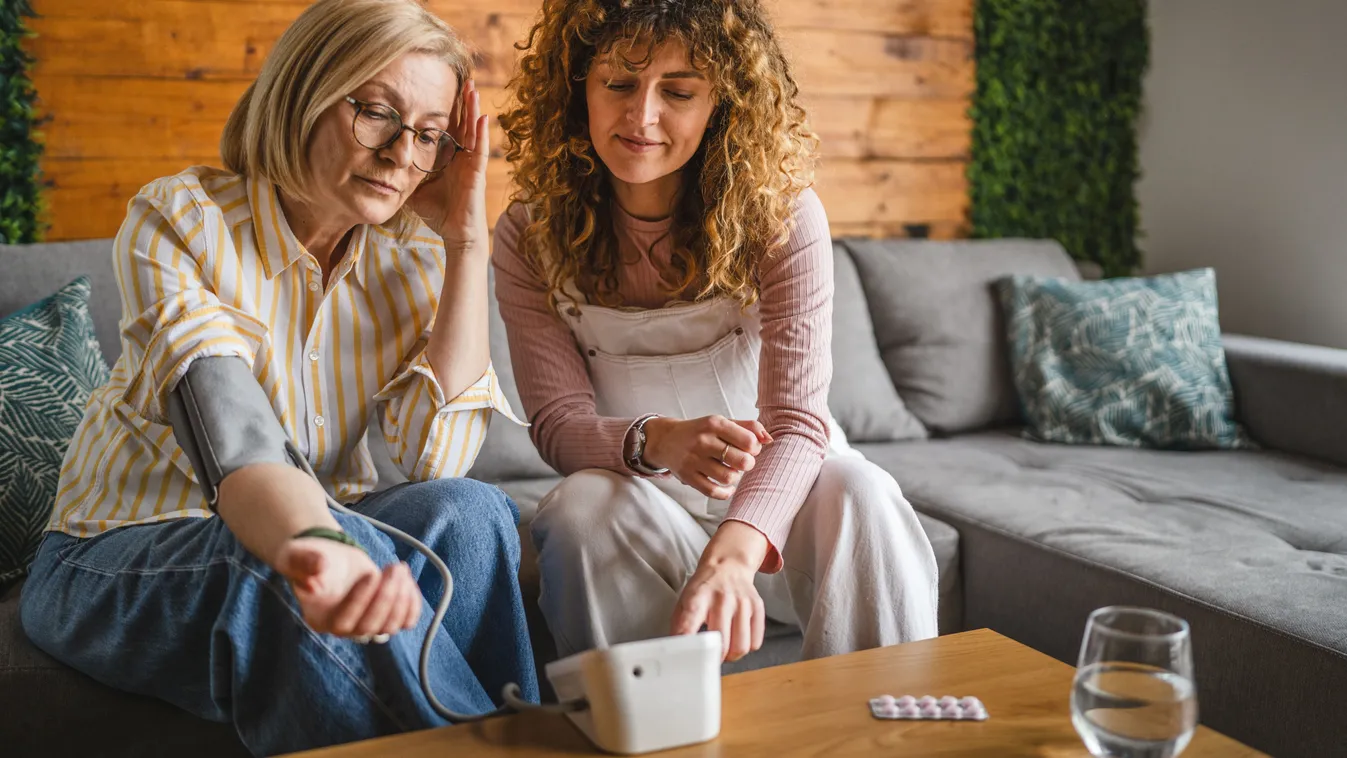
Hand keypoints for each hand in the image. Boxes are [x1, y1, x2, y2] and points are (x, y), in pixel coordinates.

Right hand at [275, 537, 421, 639]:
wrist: (327, 556)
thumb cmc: (308, 557)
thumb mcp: (297, 555)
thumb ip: (303, 562)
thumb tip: (317, 569)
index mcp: (320, 619)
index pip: (343, 622)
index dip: (360, 601)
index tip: (371, 574)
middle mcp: (343, 629)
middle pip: (369, 628)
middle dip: (386, 598)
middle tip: (394, 568)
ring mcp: (366, 624)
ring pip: (390, 627)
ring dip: (401, 600)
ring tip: (400, 569)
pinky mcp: (385, 614)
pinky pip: (405, 621)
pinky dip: (413, 605)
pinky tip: (408, 581)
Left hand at [408, 77, 489, 255]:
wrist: (455, 233)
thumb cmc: (437, 213)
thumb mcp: (413, 187)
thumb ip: (402, 173)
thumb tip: (379, 164)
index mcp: (448, 157)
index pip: (447, 127)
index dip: (446, 109)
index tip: (440, 89)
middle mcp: (462, 156)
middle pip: (462, 122)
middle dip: (462, 101)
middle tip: (461, 78)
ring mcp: (471, 163)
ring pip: (473, 130)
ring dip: (473, 109)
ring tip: (472, 88)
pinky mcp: (478, 172)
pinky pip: (481, 148)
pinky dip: (482, 132)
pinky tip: (483, 116)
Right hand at [642, 415, 771, 498]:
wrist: (665, 440)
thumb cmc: (700, 431)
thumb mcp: (722, 422)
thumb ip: (748, 427)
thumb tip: (769, 439)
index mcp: (715, 424)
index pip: (749, 441)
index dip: (755, 448)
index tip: (748, 448)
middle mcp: (704, 441)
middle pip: (742, 461)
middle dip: (747, 464)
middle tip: (741, 461)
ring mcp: (694, 460)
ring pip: (729, 478)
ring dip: (735, 477)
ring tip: (730, 470)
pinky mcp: (688, 477)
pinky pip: (714, 492)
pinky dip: (725, 492)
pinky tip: (726, 486)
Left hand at [670, 521, 769, 660]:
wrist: (728, 564)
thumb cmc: (704, 588)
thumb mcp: (684, 600)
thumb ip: (680, 625)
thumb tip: (677, 650)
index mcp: (698, 597)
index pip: (689, 628)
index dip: (688, 648)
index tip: (688, 660)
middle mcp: (722, 599)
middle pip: (721, 644)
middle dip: (714, 658)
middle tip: (710, 657)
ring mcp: (742, 603)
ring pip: (741, 647)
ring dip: (731, 657)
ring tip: (725, 651)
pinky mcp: (757, 607)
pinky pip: (755, 642)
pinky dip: (746, 648)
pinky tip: (737, 640)